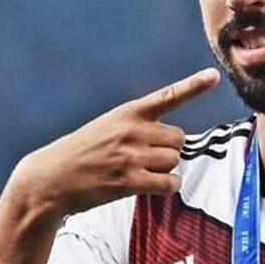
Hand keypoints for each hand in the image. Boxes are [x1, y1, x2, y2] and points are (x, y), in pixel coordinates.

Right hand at [7, 68, 219, 218]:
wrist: (50, 178)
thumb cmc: (82, 152)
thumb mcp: (107, 126)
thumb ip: (138, 126)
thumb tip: (173, 141)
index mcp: (128, 112)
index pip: (168, 96)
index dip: (194, 86)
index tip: (214, 76)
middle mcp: (133, 130)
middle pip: (179, 139)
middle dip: (168, 150)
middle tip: (146, 158)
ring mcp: (132, 156)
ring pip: (175, 161)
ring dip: (165, 170)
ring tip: (141, 172)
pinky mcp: (130, 181)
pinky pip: (169, 183)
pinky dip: (168, 187)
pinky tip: (155, 187)